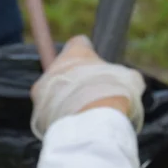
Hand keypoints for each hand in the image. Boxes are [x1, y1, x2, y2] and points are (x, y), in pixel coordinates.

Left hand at [30, 35, 145, 138]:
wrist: (91, 123)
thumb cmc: (112, 95)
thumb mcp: (129, 79)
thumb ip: (124, 74)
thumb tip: (129, 79)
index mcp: (76, 52)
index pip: (78, 43)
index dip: (87, 54)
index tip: (95, 63)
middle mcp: (54, 66)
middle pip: (64, 69)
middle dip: (75, 79)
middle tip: (91, 92)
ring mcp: (42, 88)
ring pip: (54, 89)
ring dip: (65, 97)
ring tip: (83, 111)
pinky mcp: (38, 110)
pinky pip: (49, 110)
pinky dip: (59, 115)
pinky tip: (74, 123)